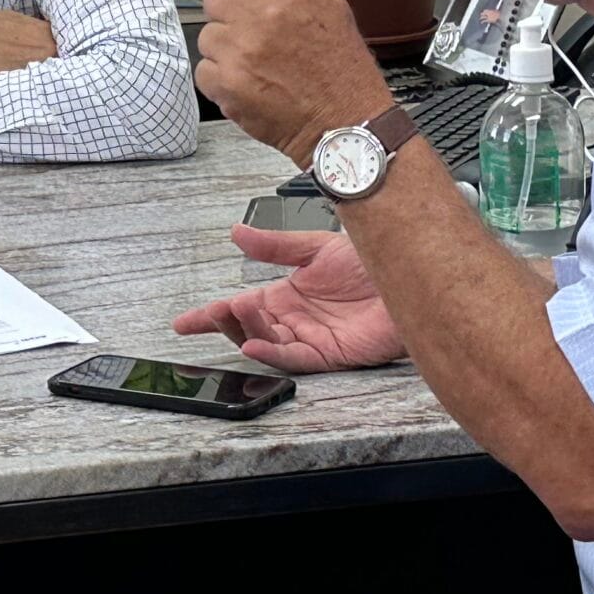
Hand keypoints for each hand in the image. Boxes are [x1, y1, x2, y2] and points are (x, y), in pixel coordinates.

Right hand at [174, 224, 406, 371]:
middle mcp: (294, 319)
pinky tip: (255, 344)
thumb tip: (237, 234)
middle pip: (247, 328)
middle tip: (217, 311)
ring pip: (265, 343)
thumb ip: (274, 245)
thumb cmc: (373, 263)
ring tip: (238, 312)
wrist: (410, 274)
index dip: (210, 315)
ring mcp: (309, 338)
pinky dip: (271, 352)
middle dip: (226, 321)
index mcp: (286, 295)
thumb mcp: (315, 246)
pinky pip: (293, 358)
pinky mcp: (328, 354)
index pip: (239, 307)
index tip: (183, 323)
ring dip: (246, 331)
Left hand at [179, 0, 390, 161]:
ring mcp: (240, 47)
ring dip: (228, 51)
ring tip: (264, 69)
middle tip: (262, 41)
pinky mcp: (225, 81)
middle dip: (232, 17)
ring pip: (209, 36)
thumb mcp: (328, 10)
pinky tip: (254, 87)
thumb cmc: (340, 69)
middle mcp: (262, 11)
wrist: (347, 125)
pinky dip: (223, 81)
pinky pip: (205, 70)